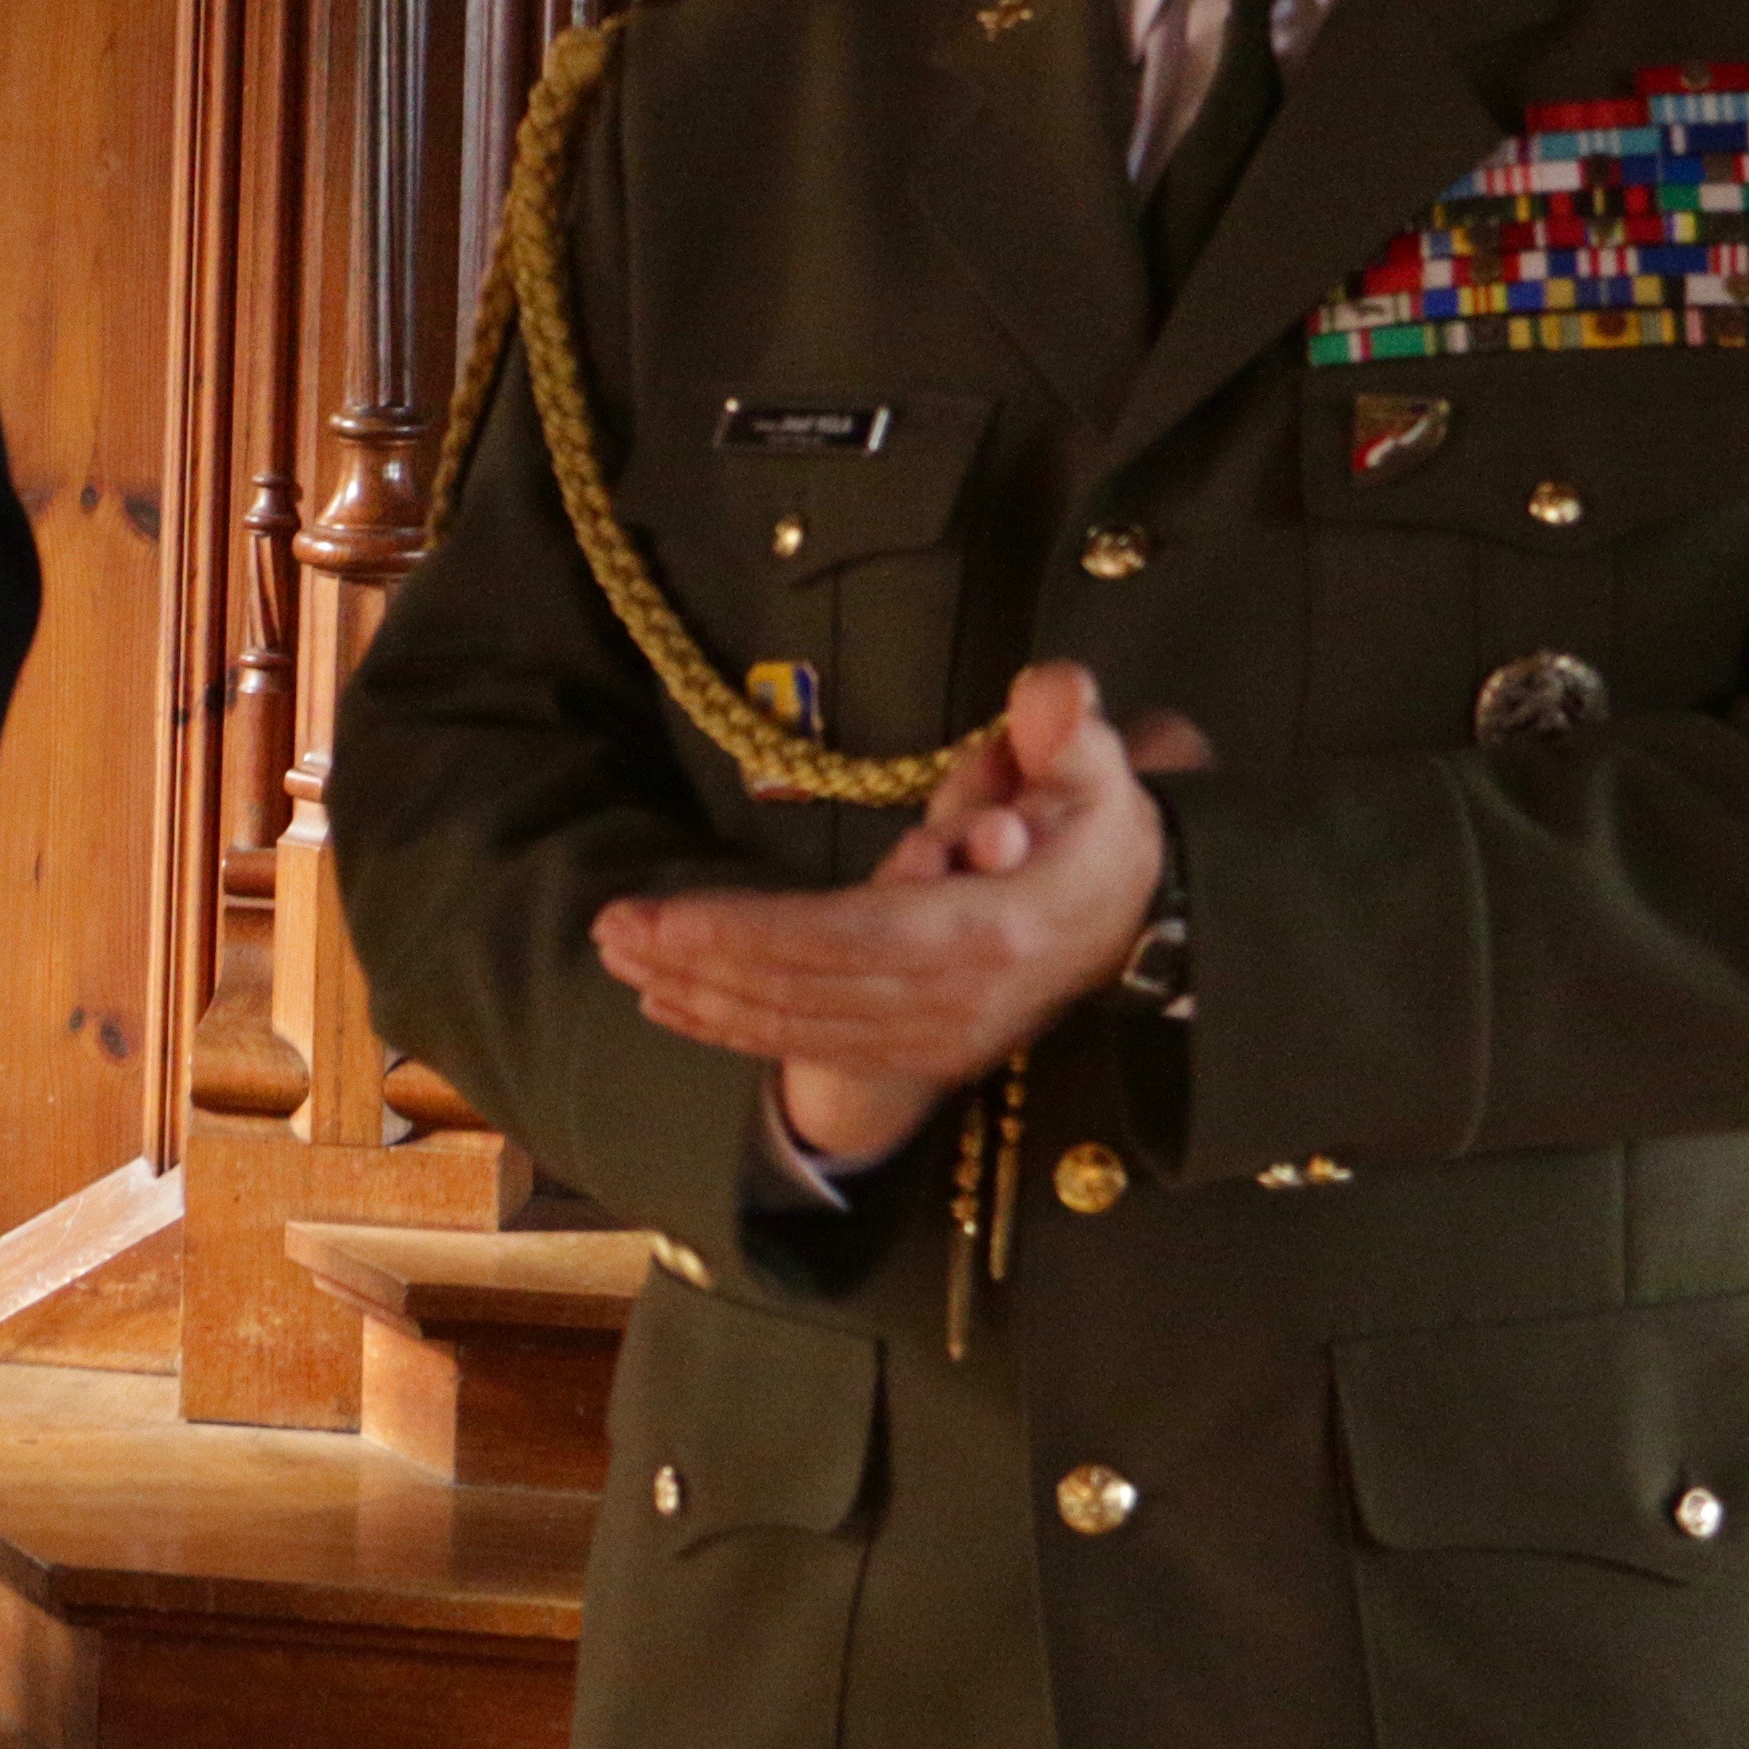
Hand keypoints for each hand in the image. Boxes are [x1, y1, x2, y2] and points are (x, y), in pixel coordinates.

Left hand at [593, 666, 1207, 1139]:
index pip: (854, 938)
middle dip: (702, 958)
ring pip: (797, 1021)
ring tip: (620, 955)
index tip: (671, 918)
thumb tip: (1048, 695)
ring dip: (699, 994)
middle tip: (612, 927)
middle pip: (807, 984)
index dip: (758, 933)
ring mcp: (934, 1037)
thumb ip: (1065, 723)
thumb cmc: (1095, 828)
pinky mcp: (918, 1053)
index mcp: (990, 928)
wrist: (1136, 916)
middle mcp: (954, 999)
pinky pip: (809, 1044)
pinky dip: (733, 1026)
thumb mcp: (1096, 763)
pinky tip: (666, 1003)